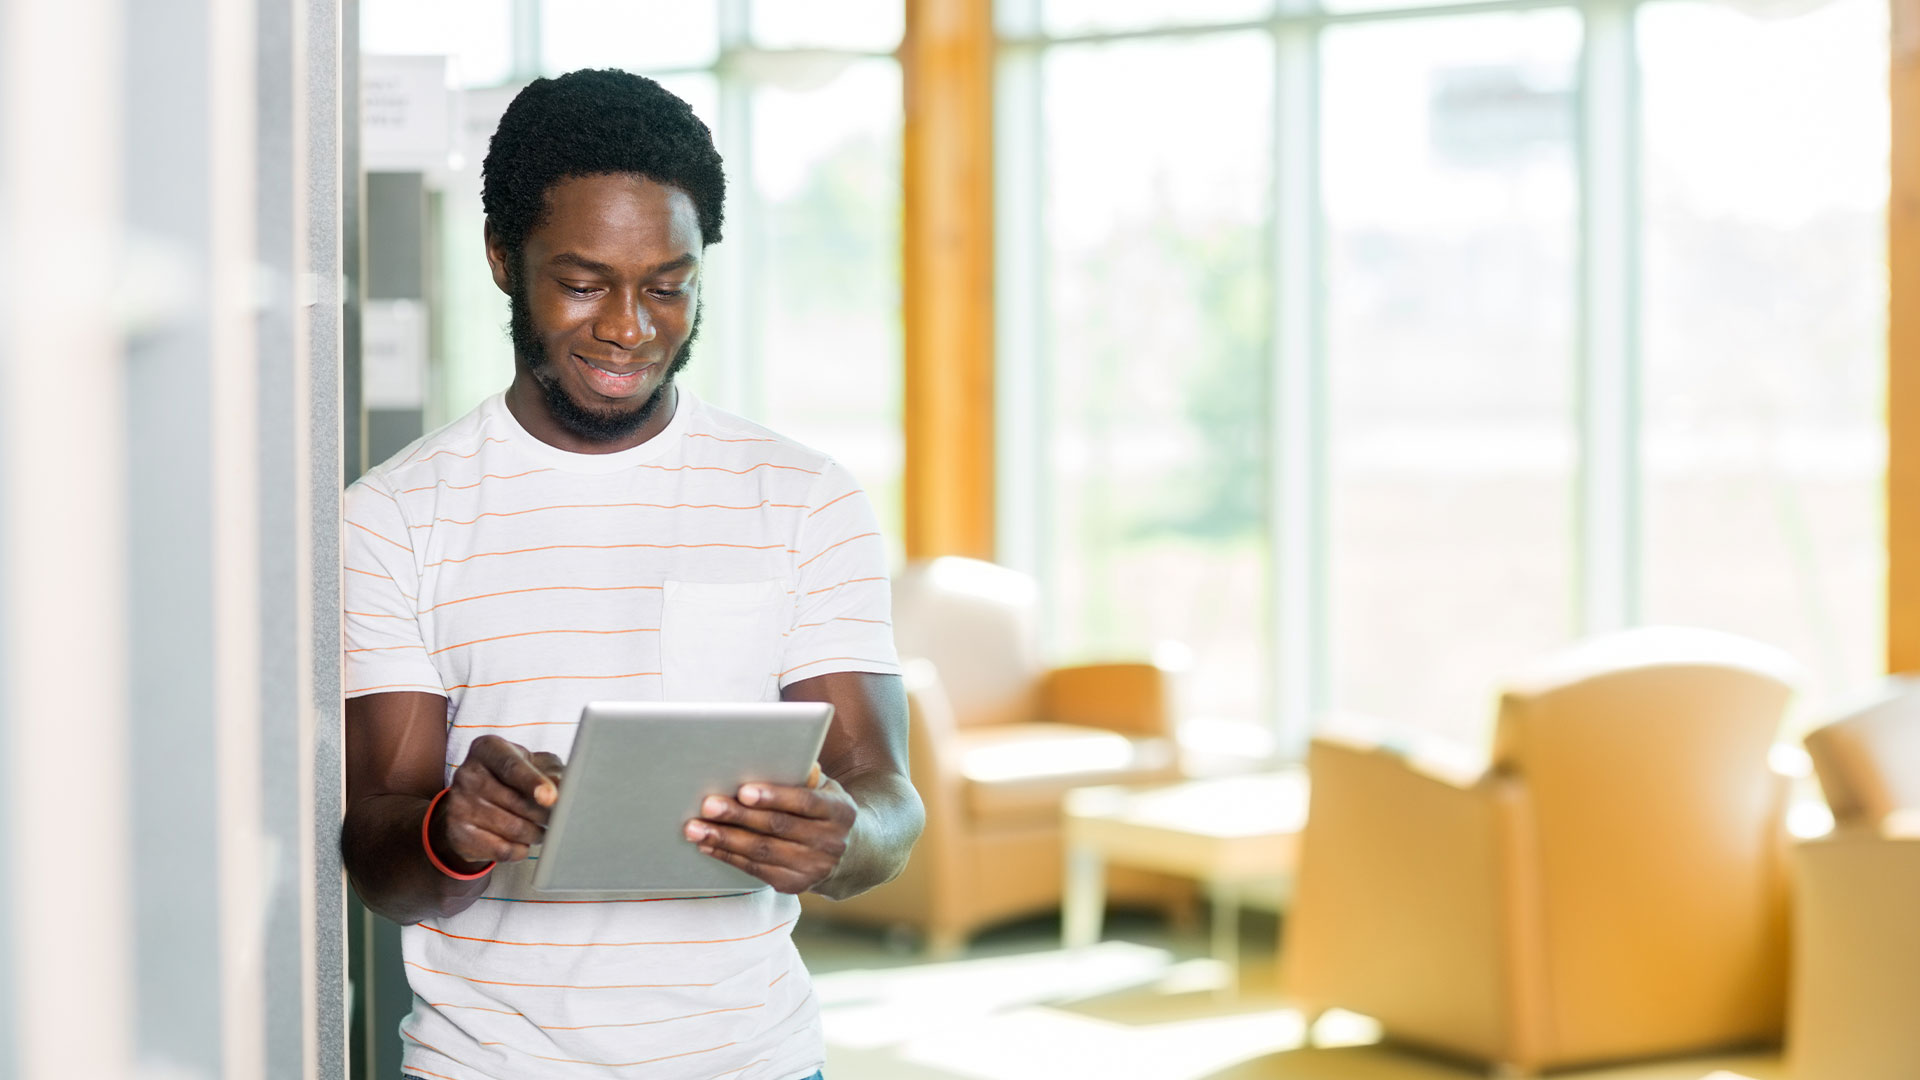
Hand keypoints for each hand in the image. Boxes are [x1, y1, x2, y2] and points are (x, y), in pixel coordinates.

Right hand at [432, 734, 565, 867]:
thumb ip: (551, 772)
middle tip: (555, 818)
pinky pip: (501, 849)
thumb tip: (565, 789)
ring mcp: (458, 804)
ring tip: (540, 830)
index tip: (552, 798)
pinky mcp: (457, 833)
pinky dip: (520, 850)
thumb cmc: (514, 777)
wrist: (475, 802)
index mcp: (488, 749)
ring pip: (512, 828)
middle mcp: (467, 774)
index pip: (512, 768)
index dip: (534, 783)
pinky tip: (523, 843)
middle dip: (544, 815)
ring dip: (535, 834)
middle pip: (517, 802)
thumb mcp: (534, 764)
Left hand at [684, 772, 856, 893]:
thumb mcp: (826, 788)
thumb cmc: (824, 809)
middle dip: (739, 816)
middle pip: (777, 828)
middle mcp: (830, 842)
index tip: (744, 790)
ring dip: (724, 839)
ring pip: (762, 852)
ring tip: (695, 828)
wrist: (849, 853)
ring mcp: (813, 867)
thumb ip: (803, 774)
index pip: (804, 802)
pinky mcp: (795, 885)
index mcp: (839, 811)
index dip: (774, 797)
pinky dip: (729, 856)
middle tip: (708, 806)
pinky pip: (756, 870)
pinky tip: (708, 845)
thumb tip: (773, 756)